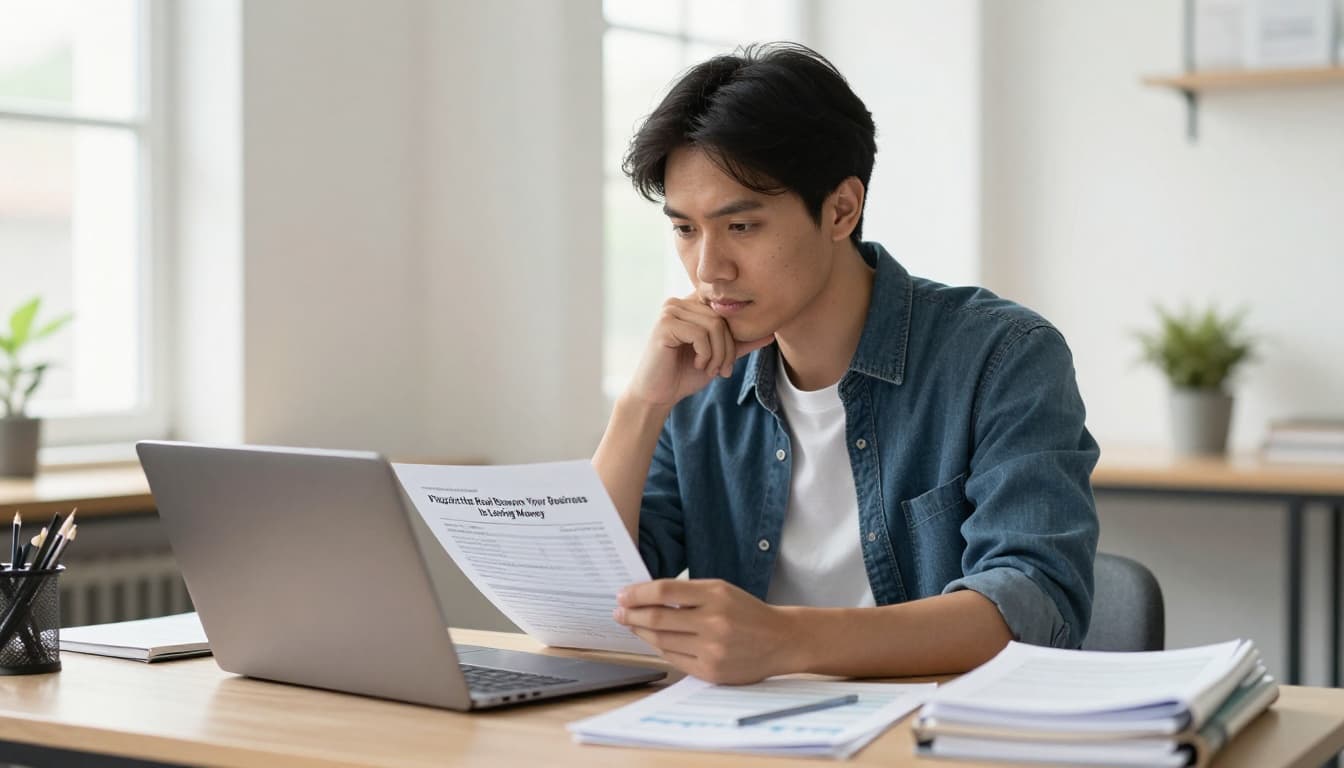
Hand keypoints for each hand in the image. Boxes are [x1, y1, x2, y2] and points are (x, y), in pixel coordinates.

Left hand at [614, 579, 802, 683]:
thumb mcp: (722, 590)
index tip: (622, 595)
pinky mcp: (711, 672)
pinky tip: (653, 641)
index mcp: (716, 596)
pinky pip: (674, 659)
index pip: (665, 592)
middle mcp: (714, 623)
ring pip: (662, 641)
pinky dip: (660, 648)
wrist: (780, 641)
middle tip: (618, 611)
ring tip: (631, 625)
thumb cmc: (747, 612)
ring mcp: (712, 650)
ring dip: (640, 633)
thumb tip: (645, 597)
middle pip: (657, 619)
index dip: (638, 593)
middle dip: (631, 615)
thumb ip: (688, 593)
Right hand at [626, 295, 773, 407]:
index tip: (727, 361)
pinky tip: (697, 365)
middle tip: (722, 371)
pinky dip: (705, 355)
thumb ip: (741, 343)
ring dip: (718, 354)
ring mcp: (669, 311)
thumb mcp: (719, 357)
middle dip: (728, 349)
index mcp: (690, 305)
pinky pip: (700, 335)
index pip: (725, 309)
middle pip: (722, 318)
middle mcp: (678, 302)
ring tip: (710, 369)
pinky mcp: (664, 325)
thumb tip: (771, 333)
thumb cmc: (685, 374)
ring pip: (714, 326)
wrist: (658, 394)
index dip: (733, 335)